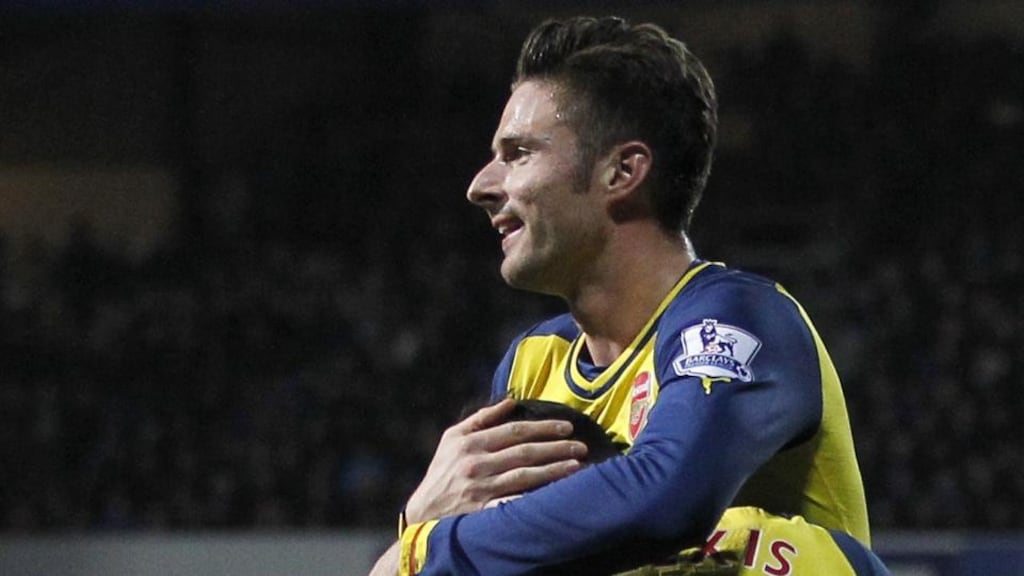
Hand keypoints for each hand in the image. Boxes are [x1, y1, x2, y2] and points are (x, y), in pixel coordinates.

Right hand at [403, 398, 586, 523]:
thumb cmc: (442, 472)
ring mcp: (480, 489)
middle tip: (581, 446)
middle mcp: (476, 464)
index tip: (566, 427)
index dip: (543, 427)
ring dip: (553, 470)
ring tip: (576, 466)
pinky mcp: (483, 512)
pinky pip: (514, 503)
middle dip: (555, 447)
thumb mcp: (452, 439)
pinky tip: (556, 494)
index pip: (513, 431)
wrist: (423, 514)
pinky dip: (534, 498)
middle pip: (523, 452)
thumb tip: (511, 400)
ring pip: (524, 476)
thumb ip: (480, 418)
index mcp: (469, 443)